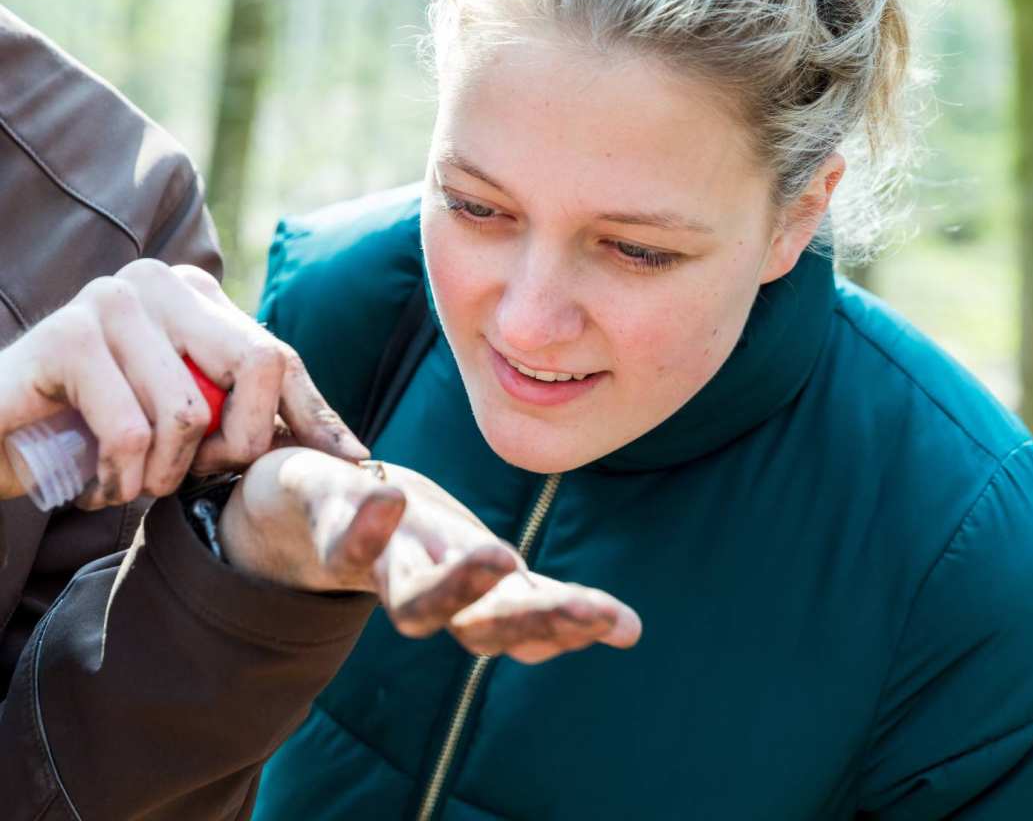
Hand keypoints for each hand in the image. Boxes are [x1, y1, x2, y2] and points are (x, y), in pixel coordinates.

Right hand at [0, 260, 366, 505]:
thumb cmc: (99, 430)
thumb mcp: (190, 419)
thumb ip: (254, 415)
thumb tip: (353, 452)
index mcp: (198, 296)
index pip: (280, 356)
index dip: (315, 415)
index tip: (351, 462)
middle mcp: (162, 284)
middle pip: (258, 365)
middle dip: (242, 444)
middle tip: (202, 476)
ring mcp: (113, 301)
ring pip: (191, 412)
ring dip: (166, 474)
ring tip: (135, 479)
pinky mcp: (67, 334)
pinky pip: (133, 431)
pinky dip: (122, 477)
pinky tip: (99, 480)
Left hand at [219, 448, 641, 661]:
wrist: (302, 508)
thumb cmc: (407, 539)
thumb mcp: (480, 562)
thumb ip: (537, 599)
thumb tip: (632, 632)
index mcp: (466, 591)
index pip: (523, 620)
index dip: (568, 624)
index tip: (624, 623)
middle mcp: (427, 586)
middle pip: (476, 624)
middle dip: (527, 619)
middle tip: (581, 610)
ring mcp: (376, 563)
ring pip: (412, 599)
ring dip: (455, 586)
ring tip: (497, 555)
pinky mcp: (330, 524)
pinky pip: (343, 539)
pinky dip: (365, 528)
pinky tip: (391, 498)